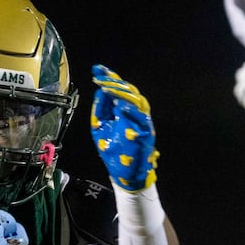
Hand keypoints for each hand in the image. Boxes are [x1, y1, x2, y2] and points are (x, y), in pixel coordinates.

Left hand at [90, 64, 158, 191]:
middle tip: (100, 77)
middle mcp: (136, 114)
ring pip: (137, 101)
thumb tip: (100, 90)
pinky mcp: (147, 134)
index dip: (109, 78)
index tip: (97, 69)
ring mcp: (143, 123)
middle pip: (129, 91)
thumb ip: (100, 109)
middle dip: (114, 82)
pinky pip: (141, 120)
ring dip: (121, 93)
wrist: (124, 175)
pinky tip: (119, 106)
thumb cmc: (114, 152)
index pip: (119, 90)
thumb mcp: (100, 127)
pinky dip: (131, 112)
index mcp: (125, 111)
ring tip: (106, 86)